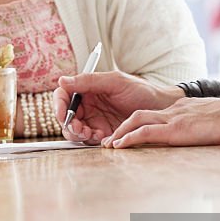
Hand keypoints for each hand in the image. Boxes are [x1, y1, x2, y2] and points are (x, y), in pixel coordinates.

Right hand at [53, 71, 182, 143]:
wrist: (161, 108)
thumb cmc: (141, 91)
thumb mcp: (115, 81)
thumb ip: (88, 81)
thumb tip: (62, 80)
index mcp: (88, 89)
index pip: (64, 95)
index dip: (58, 104)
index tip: (61, 113)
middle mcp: (89, 104)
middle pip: (66, 115)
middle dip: (68, 124)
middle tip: (79, 128)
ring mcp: (95, 119)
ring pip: (74, 130)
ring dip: (78, 133)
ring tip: (90, 133)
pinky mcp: (103, 133)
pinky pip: (88, 139)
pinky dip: (90, 140)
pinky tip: (102, 137)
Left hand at [103, 96, 219, 148]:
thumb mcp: (215, 120)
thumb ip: (204, 125)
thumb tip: (208, 132)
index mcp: (183, 108)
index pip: (155, 113)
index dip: (139, 122)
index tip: (130, 132)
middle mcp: (174, 110)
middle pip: (140, 114)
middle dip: (122, 126)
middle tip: (111, 139)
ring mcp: (174, 119)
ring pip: (137, 120)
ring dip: (120, 132)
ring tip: (110, 144)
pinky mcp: (175, 130)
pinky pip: (145, 133)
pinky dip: (129, 139)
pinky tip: (120, 146)